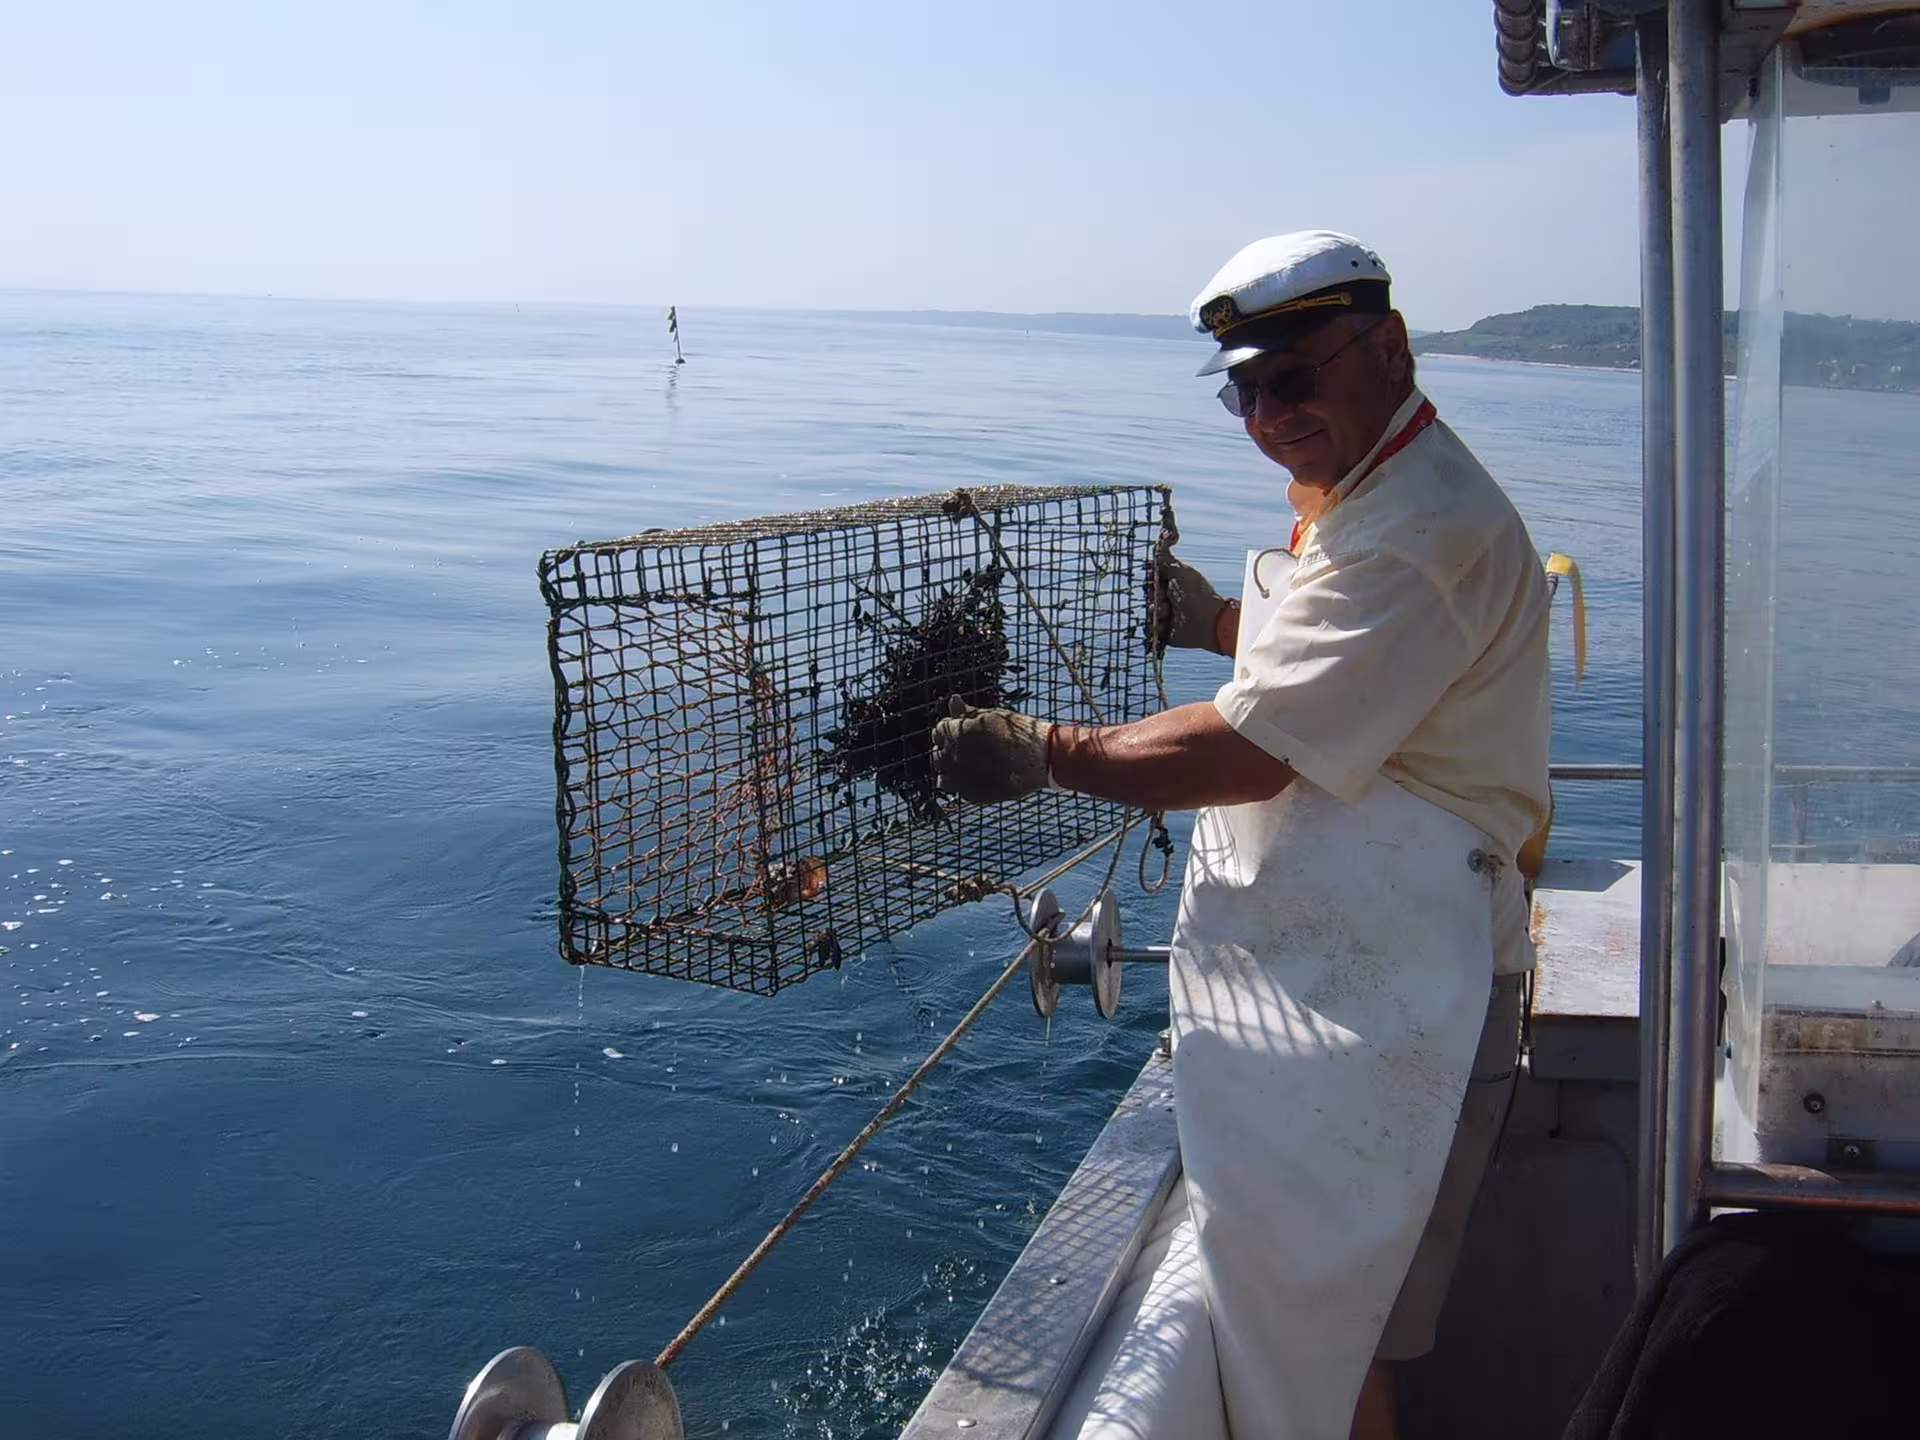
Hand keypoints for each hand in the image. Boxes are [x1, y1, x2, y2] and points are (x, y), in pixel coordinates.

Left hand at [930, 697, 1052, 803]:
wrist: (1042, 758)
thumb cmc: (1019, 733)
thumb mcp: (993, 716)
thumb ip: (968, 712)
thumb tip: (952, 701)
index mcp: (956, 732)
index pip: (938, 731)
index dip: (950, 732)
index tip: (962, 734)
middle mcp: (954, 755)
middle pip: (937, 755)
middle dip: (948, 752)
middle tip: (967, 752)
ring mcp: (962, 778)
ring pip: (943, 779)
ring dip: (951, 773)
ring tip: (969, 769)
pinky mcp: (973, 795)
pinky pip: (959, 792)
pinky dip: (965, 787)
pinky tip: (980, 779)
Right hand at [1148, 538, 1226, 653]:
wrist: (1208, 622)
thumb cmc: (1197, 594)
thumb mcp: (1181, 571)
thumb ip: (1167, 558)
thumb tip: (1163, 537)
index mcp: (1174, 584)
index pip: (1153, 579)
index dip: (1152, 580)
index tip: (1154, 581)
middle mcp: (1170, 599)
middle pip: (1149, 595)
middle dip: (1154, 597)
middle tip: (1164, 599)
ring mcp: (1168, 617)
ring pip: (1149, 612)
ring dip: (1156, 612)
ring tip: (1166, 614)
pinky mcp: (1167, 633)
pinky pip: (1151, 630)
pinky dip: (1155, 627)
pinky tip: (1164, 625)